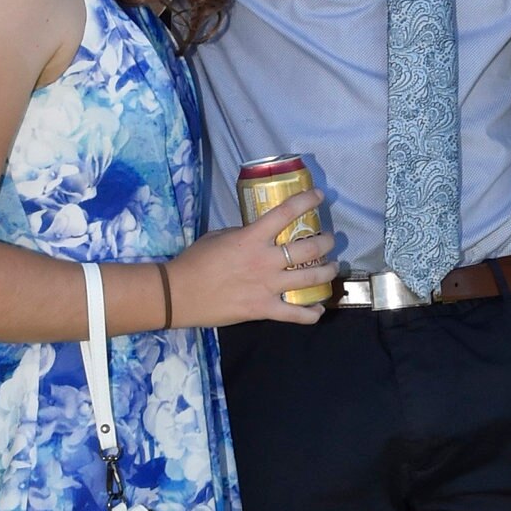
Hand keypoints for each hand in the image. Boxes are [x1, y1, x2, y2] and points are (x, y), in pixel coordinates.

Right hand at [168, 190, 337, 327]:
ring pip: (310, 278)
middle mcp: (265, 260)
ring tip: (332, 267)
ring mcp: (267, 286)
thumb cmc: (195, 261)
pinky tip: (318, 308)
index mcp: (251, 237)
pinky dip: (311, 313)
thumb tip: (259, 233)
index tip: (319, 196)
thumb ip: (243, 233)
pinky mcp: (263, 310)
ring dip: (327, 271)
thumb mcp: (219, 236)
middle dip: (325, 241)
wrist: (179, 294)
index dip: (307, 201)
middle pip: (308, 248)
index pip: (286, 213)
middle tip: (329, 240)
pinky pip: (295, 314)